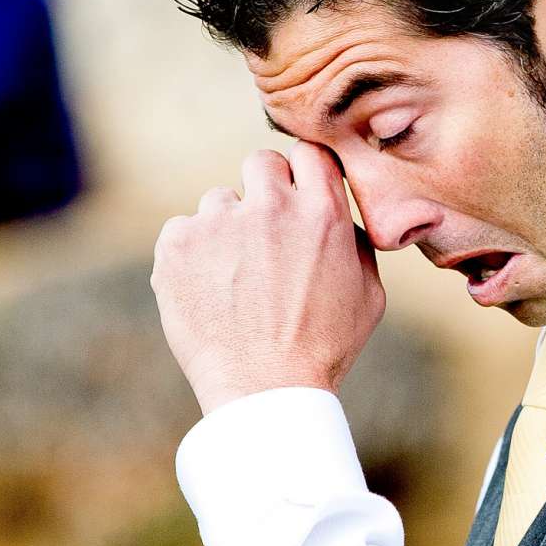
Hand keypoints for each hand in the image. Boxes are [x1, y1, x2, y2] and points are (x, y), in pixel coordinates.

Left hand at [152, 143, 385, 414]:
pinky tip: (208, 291)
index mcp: (322, 214)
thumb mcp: (369, 296)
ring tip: (236, 282)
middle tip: (264, 233)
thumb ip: (356, 244)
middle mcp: (270, 208)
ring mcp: (219, 223)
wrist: (264, 391)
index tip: (299, 193)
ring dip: (226, 230)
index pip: (311, 153)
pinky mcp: (177, 244)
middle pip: (261, 163)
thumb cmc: (323, 349)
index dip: (304, 173)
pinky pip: (183, 230)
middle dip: (263, 189)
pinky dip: (192, 255)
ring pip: (219, 202)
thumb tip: (340, 216)